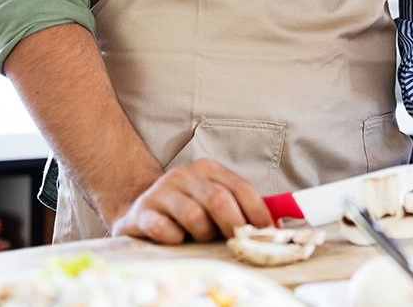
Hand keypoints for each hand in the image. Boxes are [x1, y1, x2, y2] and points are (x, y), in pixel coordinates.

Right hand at [109, 158, 272, 243]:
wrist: (139, 209)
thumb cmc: (186, 208)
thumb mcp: (212, 199)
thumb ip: (238, 206)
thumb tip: (272, 227)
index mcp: (207, 169)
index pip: (241, 187)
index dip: (258, 212)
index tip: (268, 233)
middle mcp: (184, 175)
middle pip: (219, 200)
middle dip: (234, 225)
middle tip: (238, 243)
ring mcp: (161, 192)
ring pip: (194, 216)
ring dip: (203, 234)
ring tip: (200, 238)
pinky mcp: (142, 212)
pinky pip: (165, 229)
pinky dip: (175, 239)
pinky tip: (177, 239)